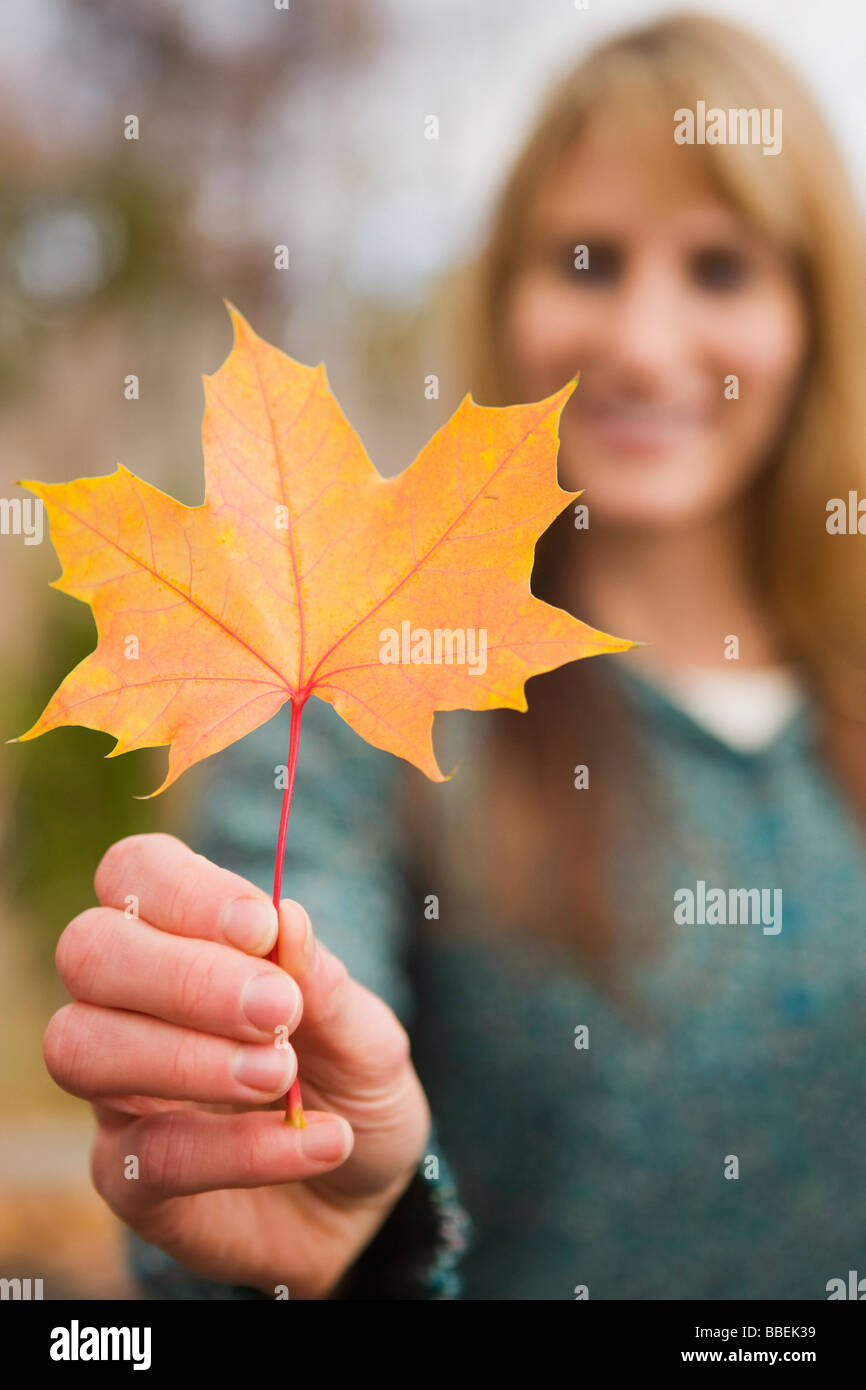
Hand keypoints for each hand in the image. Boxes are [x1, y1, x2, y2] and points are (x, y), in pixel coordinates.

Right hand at [43, 833, 430, 1297]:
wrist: (365, 1198)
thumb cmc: (353, 1086)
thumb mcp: (367, 1033)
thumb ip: (325, 982)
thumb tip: (288, 918)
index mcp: (185, 938)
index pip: (134, 874)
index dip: (185, 891)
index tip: (262, 927)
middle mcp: (131, 1004)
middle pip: (90, 952)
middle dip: (183, 975)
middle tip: (279, 1011)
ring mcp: (119, 1091)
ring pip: (83, 1046)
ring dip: (187, 1056)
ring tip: (281, 1075)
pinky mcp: (129, 1178)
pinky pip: (150, 1154)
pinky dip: (241, 1149)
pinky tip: (320, 1143)